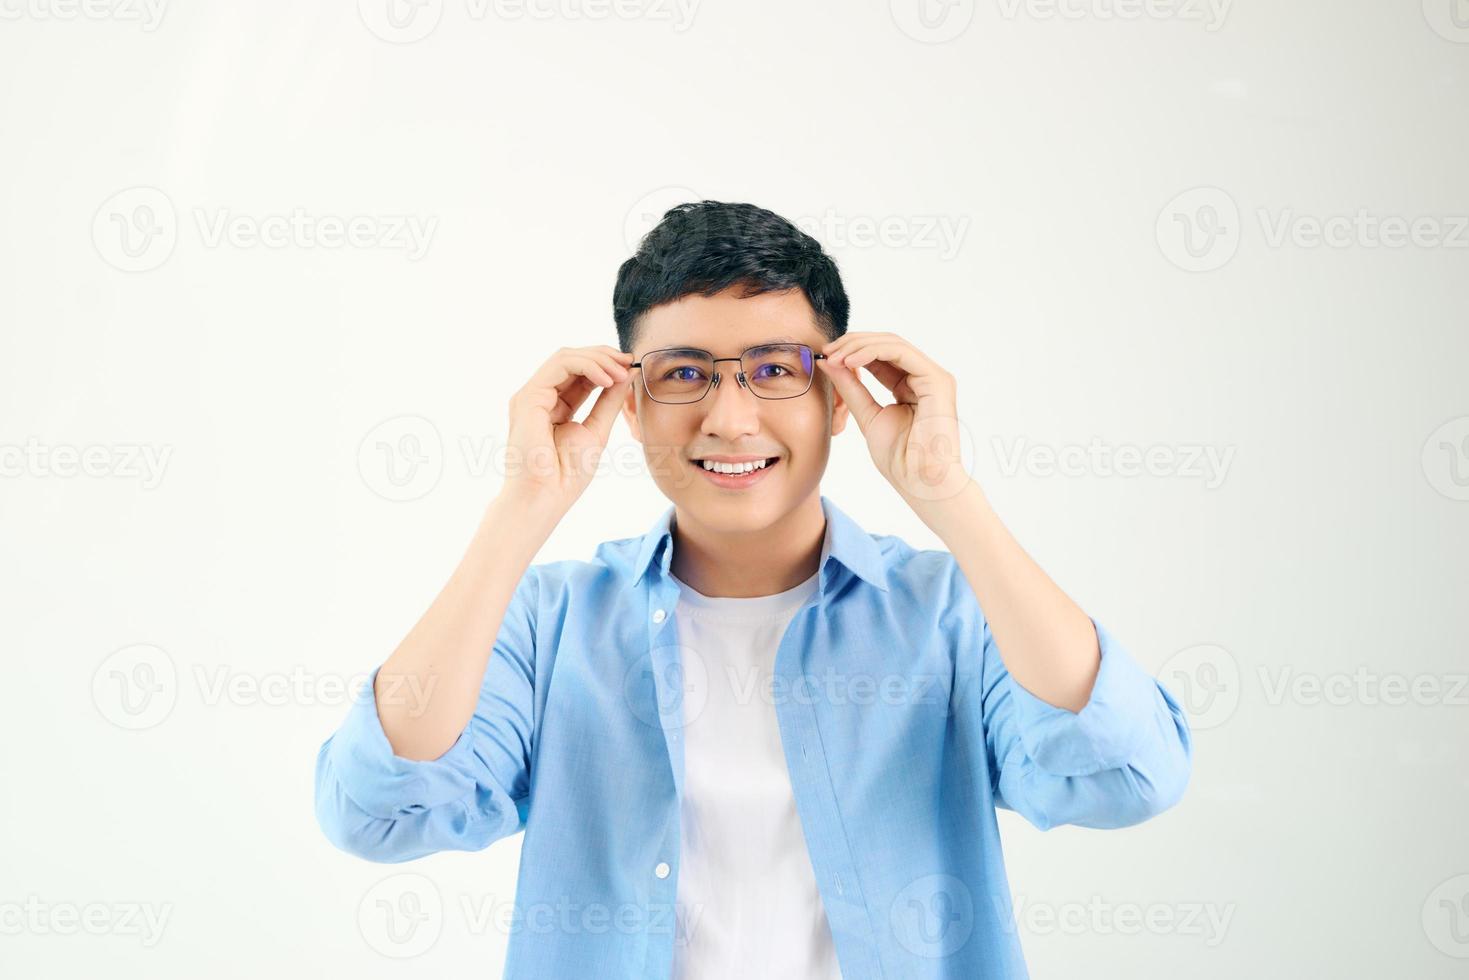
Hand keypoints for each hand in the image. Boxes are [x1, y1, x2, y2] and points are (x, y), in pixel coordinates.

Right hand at [502, 345, 633, 510]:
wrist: (545, 497)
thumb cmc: (566, 474)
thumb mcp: (597, 430)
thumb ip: (609, 401)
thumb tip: (627, 374)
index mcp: (554, 405)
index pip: (580, 373)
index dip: (606, 364)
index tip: (631, 366)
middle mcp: (540, 397)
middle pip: (572, 359)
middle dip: (604, 356)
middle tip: (630, 362)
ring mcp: (532, 395)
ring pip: (565, 357)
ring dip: (598, 359)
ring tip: (621, 371)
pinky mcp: (528, 397)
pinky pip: (560, 366)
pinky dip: (587, 366)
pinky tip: (607, 379)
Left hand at [817, 331, 970, 502]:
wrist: (921, 482)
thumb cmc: (901, 459)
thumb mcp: (867, 415)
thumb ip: (851, 388)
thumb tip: (828, 362)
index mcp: (909, 386)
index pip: (879, 356)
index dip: (850, 352)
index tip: (825, 356)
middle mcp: (923, 377)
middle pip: (886, 344)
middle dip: (853, 343)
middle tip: (826, 350)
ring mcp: (933, 377)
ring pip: (893, 343)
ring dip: (859, 345)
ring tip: (835, 356)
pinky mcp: (937, 380)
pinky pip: (901, 353)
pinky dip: (872, 352)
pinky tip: (850, 362)